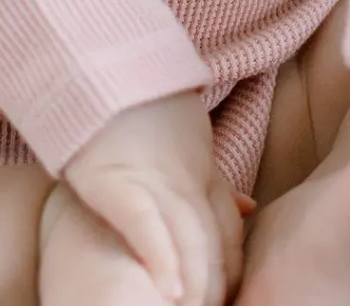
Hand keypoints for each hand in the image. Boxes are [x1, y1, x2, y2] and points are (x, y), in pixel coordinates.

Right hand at [61, 91, 243, 304]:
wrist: (99, 67)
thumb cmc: (139, 103)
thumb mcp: (190, 137)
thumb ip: (214, 176)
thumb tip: (250, 207)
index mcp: (199, 168)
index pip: (229, 227)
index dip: (233, 264)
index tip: (229, 294)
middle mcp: (182, 177)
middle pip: (211, 238)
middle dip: (216, 282)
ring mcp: (151, 177)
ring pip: (187, 236)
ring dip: (197, 279)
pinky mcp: (113, 181)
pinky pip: (144, 225)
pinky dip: (160, 258)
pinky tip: (170, 289)